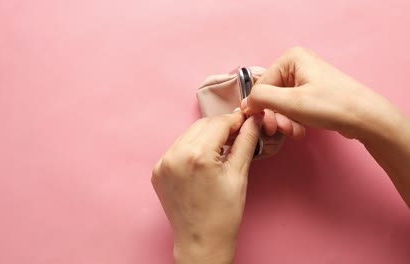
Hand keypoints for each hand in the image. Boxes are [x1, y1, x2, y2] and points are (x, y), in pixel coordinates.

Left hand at [152, 110, 262, 263]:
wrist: (201, 242)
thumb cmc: (223, 215)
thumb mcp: (238, 175)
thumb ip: (245, 142)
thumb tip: (253, 120)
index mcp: (197, 155)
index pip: (219, 123)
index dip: (235, 120)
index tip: (246, 121)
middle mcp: (175, 156)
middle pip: (202, 125)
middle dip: (221, 126)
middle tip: (237, 133)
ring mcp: (162, 164)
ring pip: (188, 135)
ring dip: (205, 135)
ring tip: (221, 147)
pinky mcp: (157, 172)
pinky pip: (176, 149)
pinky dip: (191, 147)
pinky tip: (204, 158)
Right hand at [242, 47, 409, 206]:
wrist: (366, 118)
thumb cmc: (331, 105)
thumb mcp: (290, 102)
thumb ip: (261, 99)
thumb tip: (244, 104)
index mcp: (291, 58)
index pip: (261, 85)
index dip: (260, 106)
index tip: (265, 124)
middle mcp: (297, 65)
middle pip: (271, 95)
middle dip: (275, 116)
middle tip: (281, 130)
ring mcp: (305, 79)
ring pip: (281, 104)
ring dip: (285, 122)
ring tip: (296, 131)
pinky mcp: (312, 94)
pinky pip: (292, 108)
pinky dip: (294, 121)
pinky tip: (302, 131)